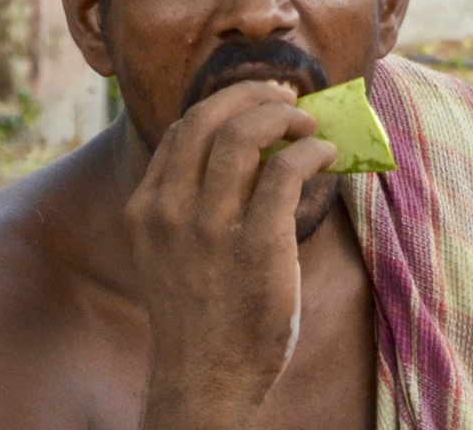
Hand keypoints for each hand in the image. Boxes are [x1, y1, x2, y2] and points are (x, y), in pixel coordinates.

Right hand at [125, 80, 338, 429]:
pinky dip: (312, 150)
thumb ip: (193, 203)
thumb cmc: (202, 313)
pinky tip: (326, 156)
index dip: (226, 104)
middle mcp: (169, 211)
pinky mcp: (256, 244)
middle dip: (253, 94)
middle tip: (288, 98)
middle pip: (208, 117)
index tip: (259, 103)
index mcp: (146, 209)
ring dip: (285, 117)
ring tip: (309, 125)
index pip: (183, 129)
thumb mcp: (173, 252)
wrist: (207, 379)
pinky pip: (287, 169)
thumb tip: (251, 147)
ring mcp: (210, 228)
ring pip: (245, 133)